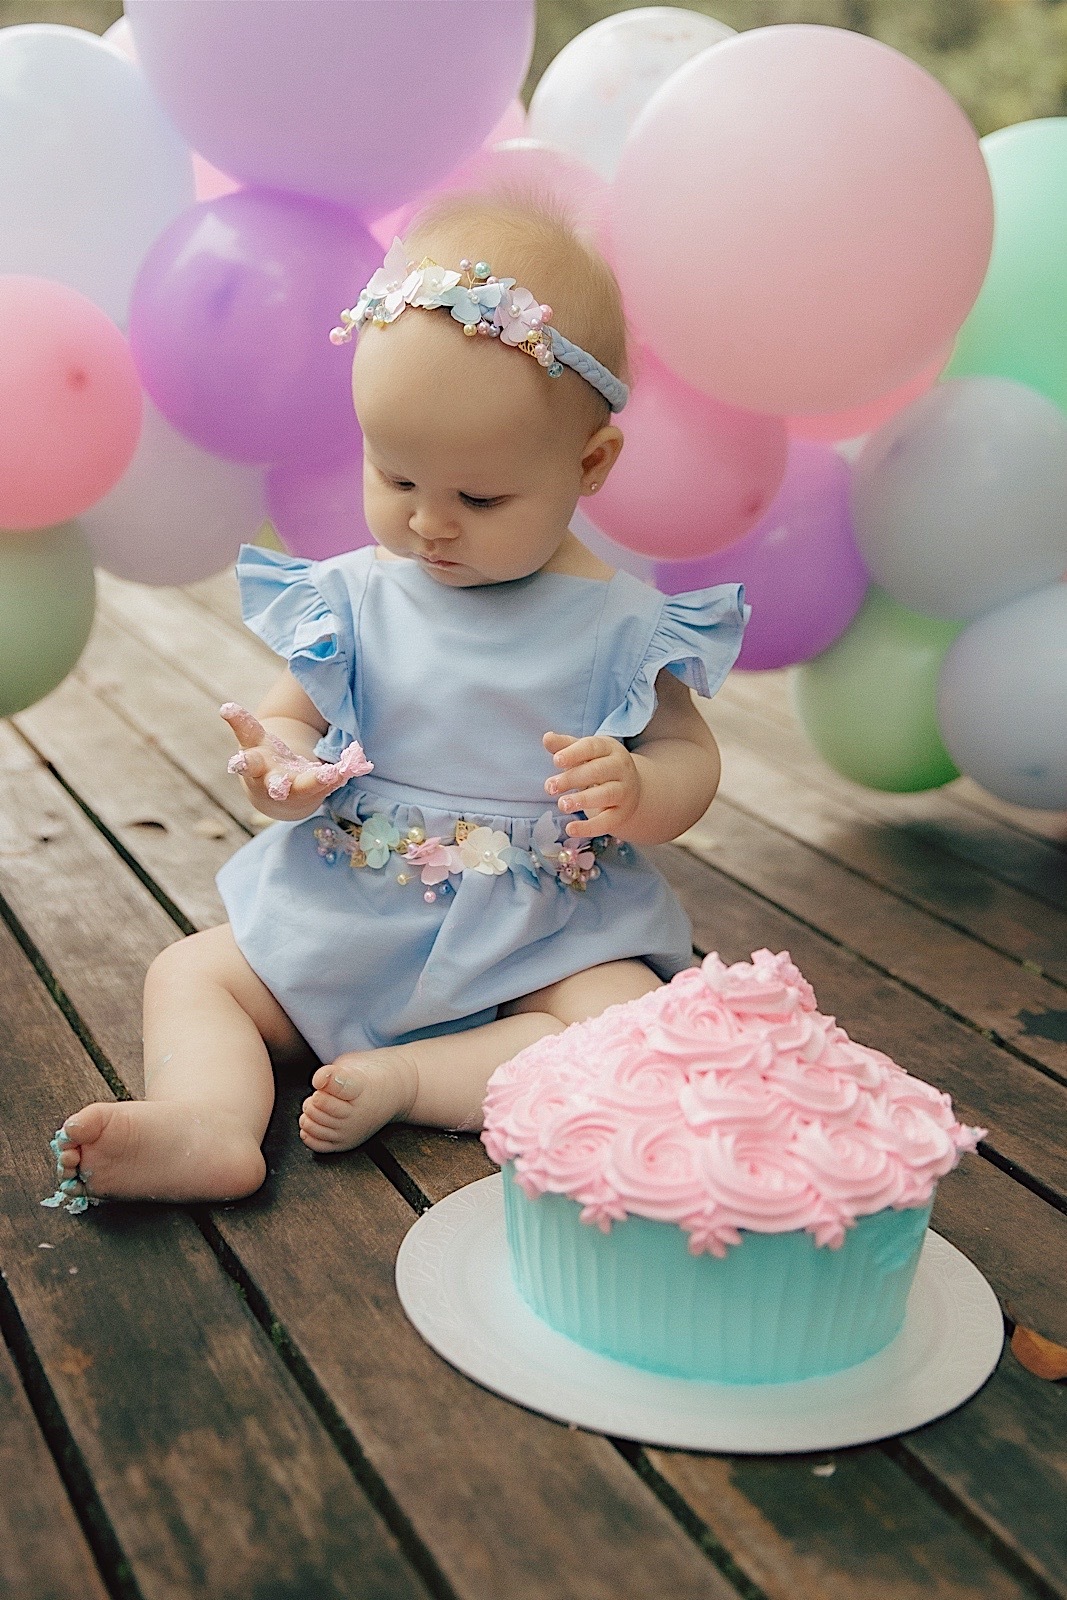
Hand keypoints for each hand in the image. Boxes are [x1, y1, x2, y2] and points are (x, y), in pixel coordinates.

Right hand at [221, 702, 371, 819]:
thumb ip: (241, 724)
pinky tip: (351, 768)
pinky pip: (326, 786)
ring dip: (315, 782)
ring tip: (330, 774)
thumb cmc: (265, 761)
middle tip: (278, 785)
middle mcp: (269, 777)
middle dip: (273, 782)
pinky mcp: (312, 793)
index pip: (245, 738)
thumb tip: (225, 708)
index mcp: (254, 757)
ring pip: (300, 789)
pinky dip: (339, 776)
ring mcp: (293, 788)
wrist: (279, 798)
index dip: (237, 723)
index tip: (228, 710)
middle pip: (270, 780)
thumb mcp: (253, 740)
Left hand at [543, 730, 640, 839]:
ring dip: (583, 800)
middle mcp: (620, 768)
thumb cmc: (598, 766)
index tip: (556, 760)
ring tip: (562, 805)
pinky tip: (570, 829)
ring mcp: (624, 791)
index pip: (592, 747)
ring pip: (606, 794)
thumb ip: (564, 746)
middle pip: (598, 771)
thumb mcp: (584, 753)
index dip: (574, 753)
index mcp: (609, 748)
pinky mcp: (622, 814)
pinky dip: (589, 828)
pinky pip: (607, 821)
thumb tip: (547, 737)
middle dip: (573, 778)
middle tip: (550, 787)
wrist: (629, 788)